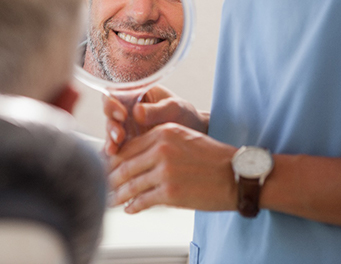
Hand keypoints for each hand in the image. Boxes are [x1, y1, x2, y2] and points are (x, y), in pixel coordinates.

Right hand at [103, 85, 209, 155]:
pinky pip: (117, 146)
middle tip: (119, 136)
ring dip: (110, 140)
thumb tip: (137, 112)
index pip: (116, 93)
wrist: (193, 135)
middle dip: (111, 125)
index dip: (113, 103)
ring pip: (110, 131)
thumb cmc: (184, 115)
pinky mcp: (128, 143)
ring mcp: (126, 126)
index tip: (122, 114)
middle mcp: (127, 108)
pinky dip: (115, 152)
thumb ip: (156, 110)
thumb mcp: (174, 108)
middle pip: (109, 114)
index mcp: (136, 93)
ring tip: (114, 150)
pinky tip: (115, 159)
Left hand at [107, 122, 236, 213]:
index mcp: (163, 132)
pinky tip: (129, 209)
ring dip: (117, 194)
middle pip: (125, 165)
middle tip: (102, 185)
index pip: (129, 146)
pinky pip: (143, 200)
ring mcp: (165, 171)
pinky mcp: (170, 192)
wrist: (238, 175)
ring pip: (130, 184)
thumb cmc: (213, 158)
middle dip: (110, 177)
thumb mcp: (184, 138)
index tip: (106, 167)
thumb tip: (135, 158)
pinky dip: (133, 206)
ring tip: (110, 200)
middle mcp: (161, 149)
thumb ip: (159, 144)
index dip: (113, 159)